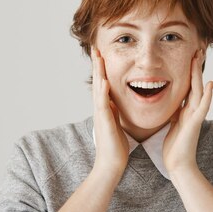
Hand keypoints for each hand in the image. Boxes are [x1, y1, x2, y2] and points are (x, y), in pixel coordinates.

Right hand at [91, 47, 129, 175]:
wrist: (112, 164)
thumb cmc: (117, 147)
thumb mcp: (117, 123)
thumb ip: (115, 112)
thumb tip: (116, 102)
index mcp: (106, 108)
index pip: (103, 83)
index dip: (102, 68)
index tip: (103, 52)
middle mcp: (101, 108)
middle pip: (98, 81)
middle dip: (97, 64)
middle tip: (96, 46)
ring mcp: (101, 114)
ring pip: (99, 88)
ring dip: (98, 72)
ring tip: (97, 56)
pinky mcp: (105, 122)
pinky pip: (103, 103)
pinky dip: (103, 91)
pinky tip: (104, 80)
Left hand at [163, 48, 212, 174]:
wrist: (178, 165)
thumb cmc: (174, 148)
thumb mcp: (171, 124)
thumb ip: (174, 112)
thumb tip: (173, 103)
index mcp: (185, 110)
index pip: (188, 85)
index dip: (189, 70)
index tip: (189, 54)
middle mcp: (192, 110)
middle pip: (194, 83)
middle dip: (195, 66)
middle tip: (198, 48)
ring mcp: (195, 116)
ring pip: (198, 90)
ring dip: (199, 74)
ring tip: (200, 57)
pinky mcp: (194, 124)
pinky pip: (202, 107)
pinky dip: (206, 96)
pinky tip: (210, 84)